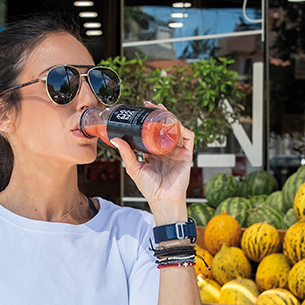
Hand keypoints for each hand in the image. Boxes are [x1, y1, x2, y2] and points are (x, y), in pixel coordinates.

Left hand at [111, 103, 194, 220]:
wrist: (163, 199)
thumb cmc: (149, 188)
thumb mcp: (134, 168)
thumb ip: (126, 154)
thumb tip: (115, 140)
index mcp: (154, 152)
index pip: (152, 132)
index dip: (149, 120)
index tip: (142, 110)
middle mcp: (166, 150)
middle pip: (164, 127)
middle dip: (159, 114)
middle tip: (150, 105)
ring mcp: (177, 152)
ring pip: (176, 129)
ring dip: (170, 117)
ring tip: (162, 109)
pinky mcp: (186, 155)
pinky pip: (188, 138)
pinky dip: (183, 129)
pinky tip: (175, 123)